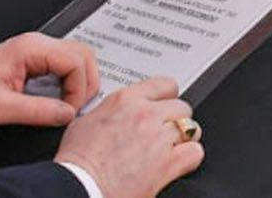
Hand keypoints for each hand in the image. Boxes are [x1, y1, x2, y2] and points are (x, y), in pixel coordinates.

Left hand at [0, 32, 97, 127]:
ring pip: (77, 58)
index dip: (79, 89)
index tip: (68, 111)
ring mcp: (37, 50)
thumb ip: (38, 112)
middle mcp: (37, 44)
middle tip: (75, 108)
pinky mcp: (36, 59)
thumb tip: (67, 114)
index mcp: (30, 49)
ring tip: (68, 105)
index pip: (76, 61)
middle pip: (83, 54)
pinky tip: (60, 99)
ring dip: (80, 83)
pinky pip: (65, 65)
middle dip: (86, 83)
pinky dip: (70, 82)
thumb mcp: (0, 108)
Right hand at [55, 77, 203, 197]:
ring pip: (191, 128)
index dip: (167, 96)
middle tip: (166, 130)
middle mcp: (146, 115)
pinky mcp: (168, 163)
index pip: (164, 84)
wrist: (80, 186)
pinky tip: (180, 162)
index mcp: (126, 101)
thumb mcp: (85, 122)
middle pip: (181, 106)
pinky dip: (190, 157)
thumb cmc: (77, 161)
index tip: (166, 103)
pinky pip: (195, 153)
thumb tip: (113, 113)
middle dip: (175, 118)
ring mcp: (159, 138)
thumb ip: (108, 111)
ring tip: (175, 146)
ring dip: (185, 137)